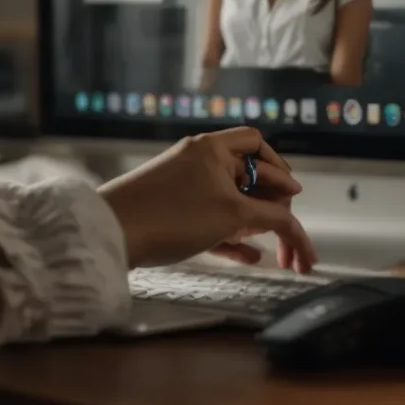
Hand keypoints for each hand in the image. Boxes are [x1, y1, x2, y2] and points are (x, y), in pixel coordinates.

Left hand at [97, 127, 316, 273]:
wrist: (111, 234)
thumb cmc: (170, 216)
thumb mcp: (232, 214)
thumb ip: (272, 216)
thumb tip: (292, 217)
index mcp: (213, 148)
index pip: (260, 147)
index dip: (282, 172)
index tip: (293, 200)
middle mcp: (199, 161)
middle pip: (250, 177)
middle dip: (273, 207)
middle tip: (286, 234)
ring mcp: (185, 186)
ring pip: (232, 202)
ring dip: (255, 225)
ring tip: (273, 252)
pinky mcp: (173, 211)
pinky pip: (212, 220)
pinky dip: (232, 236)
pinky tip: (249, 257)